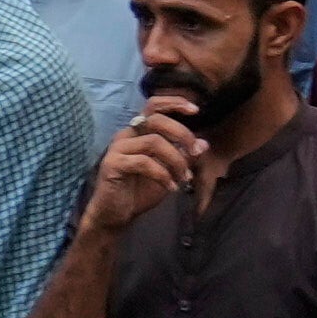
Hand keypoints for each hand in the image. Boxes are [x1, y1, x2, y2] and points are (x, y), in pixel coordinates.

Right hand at [81, 96, 208, 237]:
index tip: (196, 110)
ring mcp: (117, 148)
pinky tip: (171, 188)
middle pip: (157, 120)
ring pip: (154, 142)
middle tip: (195, 153)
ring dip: (175, 160)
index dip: (174, 103)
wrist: (117, 214)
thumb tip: (203, 144)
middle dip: (182, 134)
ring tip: (184, 179)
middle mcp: (126, 134)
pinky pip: (143, 162)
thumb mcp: (170, 173)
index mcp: (138, 132)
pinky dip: (162, 175)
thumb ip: (184, 158)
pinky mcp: (112, 164)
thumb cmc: (140, 191)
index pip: (153, 106)